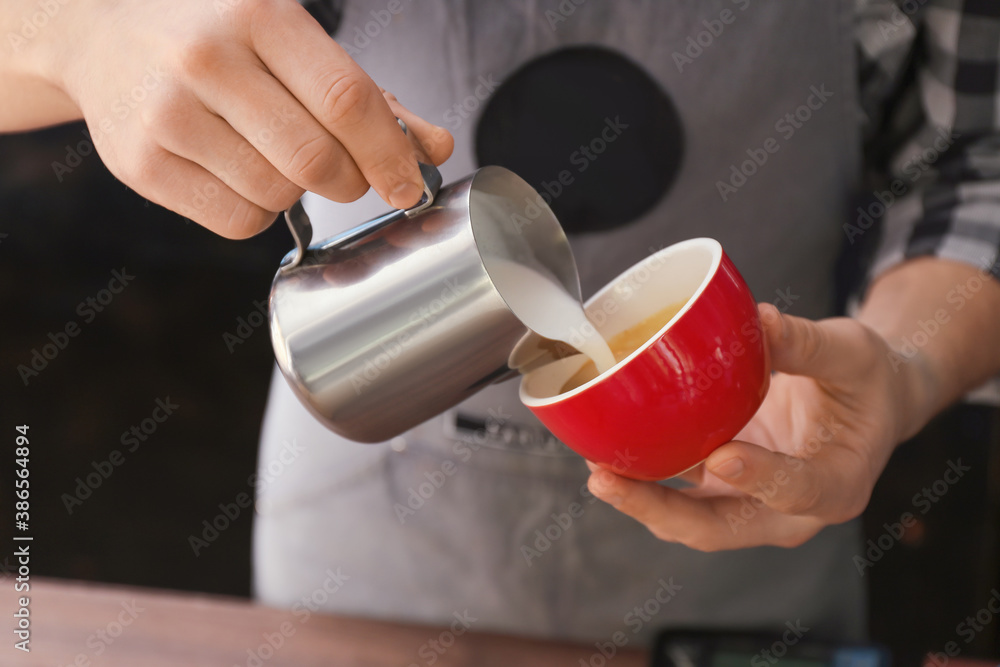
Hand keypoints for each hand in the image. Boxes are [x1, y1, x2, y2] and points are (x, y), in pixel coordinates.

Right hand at [10, 0, 452, 236]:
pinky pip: (235, 222)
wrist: (101, 30)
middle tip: (346, 176)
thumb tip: (435, 147)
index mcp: (258, 15)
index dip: (389, 155)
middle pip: (315, 161)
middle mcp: (207, 59)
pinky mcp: (138, 163)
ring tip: (272, 156)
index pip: (345, 101)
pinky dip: (256, 212)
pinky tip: (240, 175)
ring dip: (295, 194)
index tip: (410, 186)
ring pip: (276, 197)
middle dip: (349, 183)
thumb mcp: (294, 41)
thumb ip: (370, 96)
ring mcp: (165, 113)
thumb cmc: (218, 35)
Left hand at [586, 303, 928, 550]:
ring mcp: (751, 505)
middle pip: (721, 527)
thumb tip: (759, 322)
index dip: (761, 479)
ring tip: (597, 472)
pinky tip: (609, 456)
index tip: (722, 455)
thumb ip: (807, 344)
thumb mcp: (852, 354)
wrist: (865, 401)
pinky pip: (680, 495)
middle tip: (611, 480)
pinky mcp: (724, 488)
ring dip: (641, 501)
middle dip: (661, 510)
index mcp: (838, 484)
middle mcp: (789, 511)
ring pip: (690, 520)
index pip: (799, 491)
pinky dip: (646, 481)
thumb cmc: (866, 381)